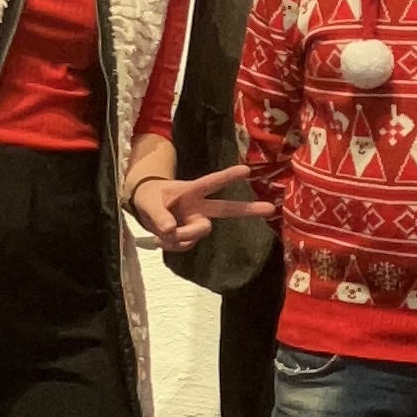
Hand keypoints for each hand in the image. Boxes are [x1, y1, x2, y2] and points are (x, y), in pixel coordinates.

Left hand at [131, 160, 274, 256]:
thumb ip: (158, 215)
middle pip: (226, 208)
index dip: (228, 176)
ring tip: (161, 233)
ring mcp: (197, 222)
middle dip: (248, 209)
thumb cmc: (149, 197)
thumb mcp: (147, 203)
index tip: (246, 169)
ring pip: (197, 234)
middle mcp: (200, 206)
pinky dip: (173, 246)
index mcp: (191, 191)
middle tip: (271, 208)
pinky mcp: (192, 236)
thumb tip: (170, 230)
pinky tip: (164, 239)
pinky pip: (186, 246)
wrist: (146, 208)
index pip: (211, 182)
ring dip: (178, 238)